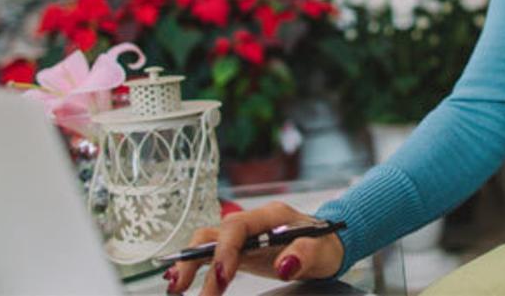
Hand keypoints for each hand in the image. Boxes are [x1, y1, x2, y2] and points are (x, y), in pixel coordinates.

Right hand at [165, 201, 345, 294]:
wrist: (327, 243)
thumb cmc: (325, 244)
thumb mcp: (322, 251)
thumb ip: (304, 254)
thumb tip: (285, 265)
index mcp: (271, 215)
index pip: (237, 227)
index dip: (224, 250)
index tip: (220, 277)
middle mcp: (251, 221)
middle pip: (214, 233)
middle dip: (195, 259)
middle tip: (183, 286)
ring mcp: (243, 235)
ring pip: (207, 243)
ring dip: (190, 264)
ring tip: (176, 288)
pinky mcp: (238, 249)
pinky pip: (211, 253)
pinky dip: (195, 265)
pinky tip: (181, 280)